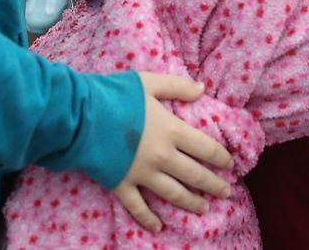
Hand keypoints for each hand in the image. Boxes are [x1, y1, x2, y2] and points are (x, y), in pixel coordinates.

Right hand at [113, 72, 233, 233]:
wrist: (79, 117)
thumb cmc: (115, 96)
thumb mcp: (150, 82)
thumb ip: (177, 86)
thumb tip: (202, 89)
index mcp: (172, 131)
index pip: (206, 148)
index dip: (221, 158)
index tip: (230, 165)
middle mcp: (162, 156)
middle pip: (194, 175)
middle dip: (213, 185)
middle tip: (226, 193)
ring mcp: (141, 174)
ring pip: (173, 194)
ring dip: (190, 203)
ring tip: (204, 208)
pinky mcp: (121, 185)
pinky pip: (137, 207)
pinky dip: (149, 219)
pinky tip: (159, 226)